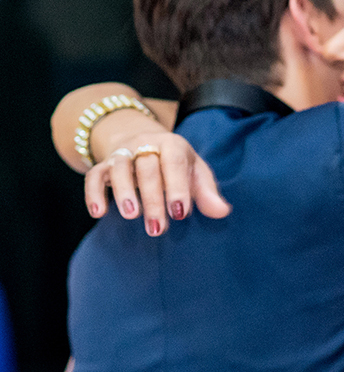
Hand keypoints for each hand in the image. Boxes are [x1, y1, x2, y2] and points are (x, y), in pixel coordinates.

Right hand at [85, 132, 230, 234]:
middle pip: (147, 168)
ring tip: (131, 215)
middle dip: (153, 199)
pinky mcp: (104, 164)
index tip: (180, 213)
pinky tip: (99, 213)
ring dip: (124, 192)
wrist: (146, 143)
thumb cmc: (177, 166)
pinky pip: (93, 175)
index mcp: (173, 145)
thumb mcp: (196, 174)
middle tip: (157, 228)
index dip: (177, 187)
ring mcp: (123, 153)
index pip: (174, 163)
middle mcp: (146, 144)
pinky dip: (93, 192)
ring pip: (119, 167)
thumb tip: (222, 211)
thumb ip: (208, 193)